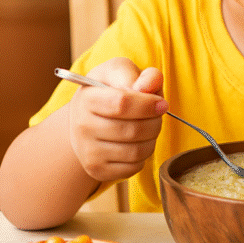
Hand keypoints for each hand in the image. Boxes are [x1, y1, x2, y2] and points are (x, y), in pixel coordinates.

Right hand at [67, 57, 167, 182]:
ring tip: (149, 127)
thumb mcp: (122, 71)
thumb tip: (148, 87)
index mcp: (87, 98)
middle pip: (133, 130)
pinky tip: (138, 143)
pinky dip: (144, 156)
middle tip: (157, 115)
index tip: (161, 103)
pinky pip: (133, 168)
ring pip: (136, 151)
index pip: (122, 103)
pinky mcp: (96, 170)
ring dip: (152, 139)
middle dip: (155, 122)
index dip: (148, 104)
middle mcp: (82, 127)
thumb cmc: (109, 89)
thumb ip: (141, 74)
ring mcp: (88, 152)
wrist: (86, 118)